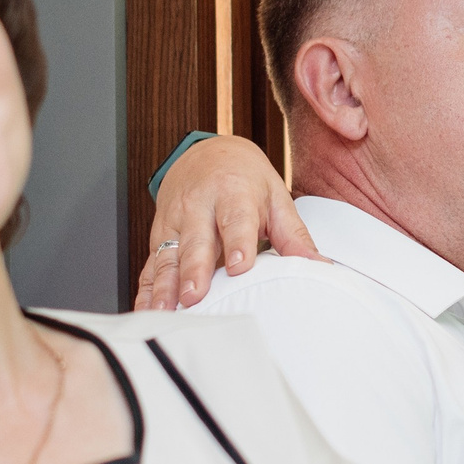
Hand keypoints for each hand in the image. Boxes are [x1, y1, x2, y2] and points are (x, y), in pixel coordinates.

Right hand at [134, 134, 320, 309]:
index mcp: (232, 193)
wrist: (208, 153)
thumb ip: (294, 235)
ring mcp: (174, 222)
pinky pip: (150, 264)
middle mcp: (198, 206)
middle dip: (193, 270)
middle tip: (194, 296)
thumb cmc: (245, 179)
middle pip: (196, 241)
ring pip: (167, 255)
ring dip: (164, 285)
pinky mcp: (159, 236)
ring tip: (164, 311)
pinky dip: (145, 288)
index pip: (236, 220)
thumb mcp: (275, 198)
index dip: (237, 243)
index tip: (239, 267)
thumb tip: (319, 265)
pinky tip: (144, 309)